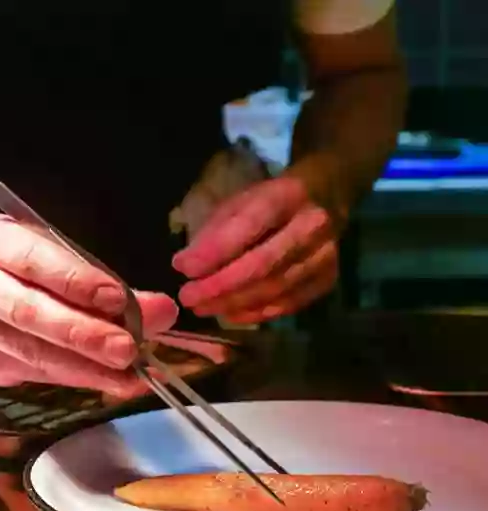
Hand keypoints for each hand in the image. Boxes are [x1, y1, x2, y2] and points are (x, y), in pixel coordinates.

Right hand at [0, 214, 177, 396]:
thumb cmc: (29, 261)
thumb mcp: (62, 253)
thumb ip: (107, 280)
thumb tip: (163, 311)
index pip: (31, 260)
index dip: (75, 280)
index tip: (119, 299)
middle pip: (27, 313)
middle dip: (83, 334)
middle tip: (128, 349)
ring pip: (29, 353)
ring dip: (85, 368)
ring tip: (130, 376)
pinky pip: (33, 375)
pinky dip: (78, 379)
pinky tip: (112, 382)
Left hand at [172, 175, 337, 323]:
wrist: (327, 199)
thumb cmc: (272, 201)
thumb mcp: (241, 201)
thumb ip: (215, 230)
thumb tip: (186, 265)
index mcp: (286, 195)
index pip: (248, 227)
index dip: (214, 251)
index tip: (182, 267)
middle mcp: (312, 226)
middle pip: (263, 265)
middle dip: (220, 285)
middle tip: (188, 297)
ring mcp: (324, 256)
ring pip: (275, 289)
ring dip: (233, 303)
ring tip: (203, 308)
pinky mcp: (327, 280)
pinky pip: (288, 304)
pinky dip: (255, 313)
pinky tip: (230, 314)